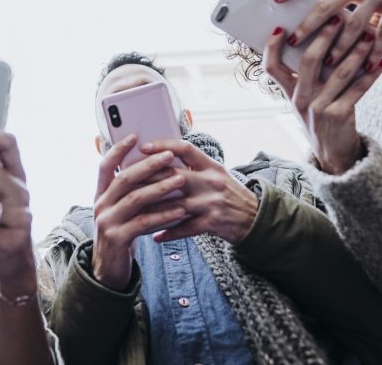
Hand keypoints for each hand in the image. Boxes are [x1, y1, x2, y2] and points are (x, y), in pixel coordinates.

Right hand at [91, 136, 188, 290]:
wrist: (108, 270)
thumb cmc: (122, 233)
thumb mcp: (121, 210)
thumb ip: (130, 192)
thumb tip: (155, 166)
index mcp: (100, 195)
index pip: (105, 166)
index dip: (118, 149)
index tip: (134, 135)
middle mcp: (100, 205)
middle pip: (124, 179)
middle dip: (148, 165)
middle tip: (169, 156)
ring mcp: (107, 222)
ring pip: (135, 199)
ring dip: (160, 188)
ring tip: (180, 180)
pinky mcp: (117, 239)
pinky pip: (143, 222)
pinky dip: (163, 215)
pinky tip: (180, 210)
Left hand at [137, 140, 257, 243]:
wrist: (255, 219)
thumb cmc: (230, 194)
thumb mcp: (216, 174)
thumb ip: (194, 166)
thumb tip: (163, 158)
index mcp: (211, 165)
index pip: (185, 148)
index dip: (163, 146)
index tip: (142, 147)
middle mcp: (211, 181)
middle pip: (174, 176)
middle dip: (148, 179)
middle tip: (126, 182)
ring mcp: (212, 202)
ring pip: (175, 204)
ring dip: (152, 210)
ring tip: (133, 212)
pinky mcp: (212, 222)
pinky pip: (185, 228)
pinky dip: (169, 233)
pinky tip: (154, 236)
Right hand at [263, 17, 381, 174]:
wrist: (333, 154)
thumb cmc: (321, 118)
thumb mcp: (306, 99)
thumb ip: (308, 76)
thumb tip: (322, 39)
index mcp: (289, 92)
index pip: (271, 67)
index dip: (272, 47)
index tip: (281, 27)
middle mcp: (300, 99)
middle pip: (308, 61)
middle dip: (323, 36)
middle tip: (337, 18)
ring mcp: (318, 108)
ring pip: (338, 72)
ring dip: (356, 51)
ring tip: (369, 35)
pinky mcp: (339, 115)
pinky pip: (358, 90)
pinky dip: (371, 75)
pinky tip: (381, 63)